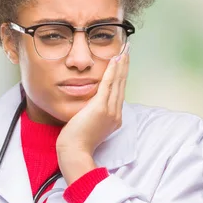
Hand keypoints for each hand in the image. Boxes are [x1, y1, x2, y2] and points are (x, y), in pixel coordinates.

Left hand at [56, 44, 129, 182]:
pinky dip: (112, 71)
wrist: (75, 152)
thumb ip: (93, 114)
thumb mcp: (89, 125)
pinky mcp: (101, 108)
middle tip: (127, 51)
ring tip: (124, 51)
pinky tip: (115, 60)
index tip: (123, 63)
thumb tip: (90, 106)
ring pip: (117, 83)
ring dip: (121, 65)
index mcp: (114, 118)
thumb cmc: (77, 142)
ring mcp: (110, 111)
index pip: (119, 92)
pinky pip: (108, 85)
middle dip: (124, 67)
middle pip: (121, 85)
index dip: (121, 76)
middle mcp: (116, 113)